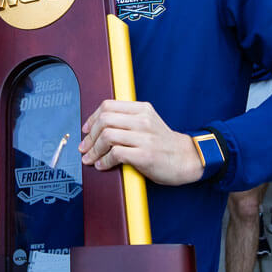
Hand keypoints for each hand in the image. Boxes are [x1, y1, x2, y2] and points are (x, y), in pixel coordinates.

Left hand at [78, 99, 202, 185]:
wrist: (187, 159)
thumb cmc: (163, 144)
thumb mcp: (147, 123)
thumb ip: (127, 120)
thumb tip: (96, 126)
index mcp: (142, 109)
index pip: (108, 106)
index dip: (92, 118)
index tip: (86, 130)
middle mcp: (143, 120)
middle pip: (104, 120)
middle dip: (89, 136)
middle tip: (84, 147)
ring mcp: (145, 137)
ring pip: (107, 136)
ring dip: (94, 150)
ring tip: (90, 158)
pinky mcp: (145, 155)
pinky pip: (116, 154)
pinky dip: (104, 161)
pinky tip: (102, 165)